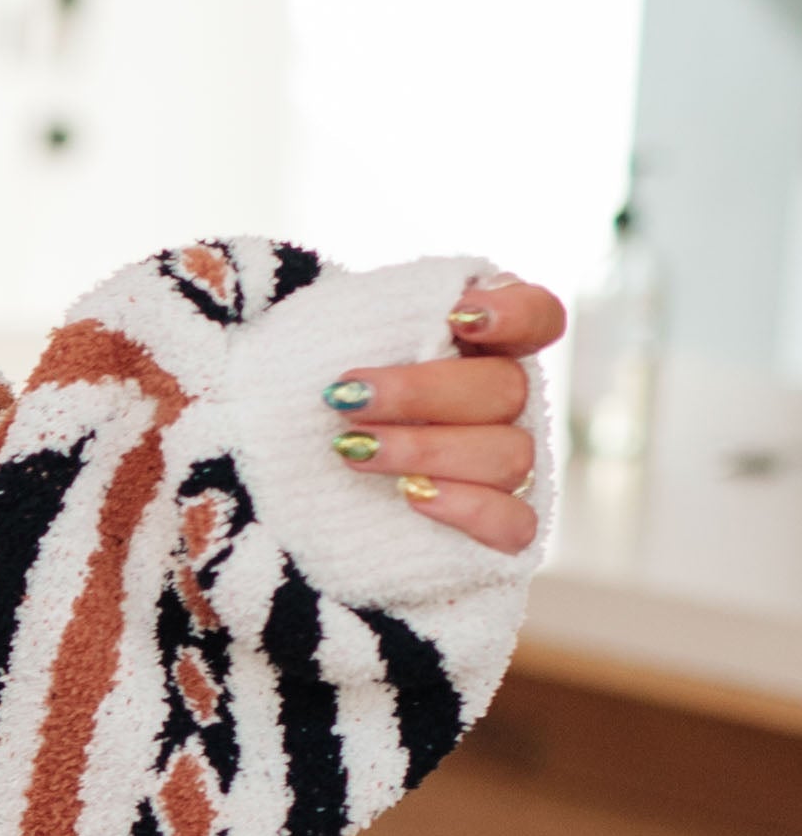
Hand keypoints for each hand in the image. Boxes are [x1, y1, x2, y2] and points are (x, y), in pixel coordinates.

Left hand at [327, 273, 559, 553]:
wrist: (295, 488)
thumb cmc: (321, 404)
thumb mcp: (333, 351)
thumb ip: (367, 324)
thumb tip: (363, 308)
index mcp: (482, 347)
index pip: (539, 316)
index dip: (514, 313)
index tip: (456, 316)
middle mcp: (506, 403)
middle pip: (506, 388)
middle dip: (419, 393)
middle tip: (347, 399)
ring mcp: (509, 467)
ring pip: (509, 456)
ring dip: (424, 450)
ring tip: (353, 451)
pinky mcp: (501, 527)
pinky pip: (515, 523)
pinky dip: (468, 508)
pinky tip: (413, 496)